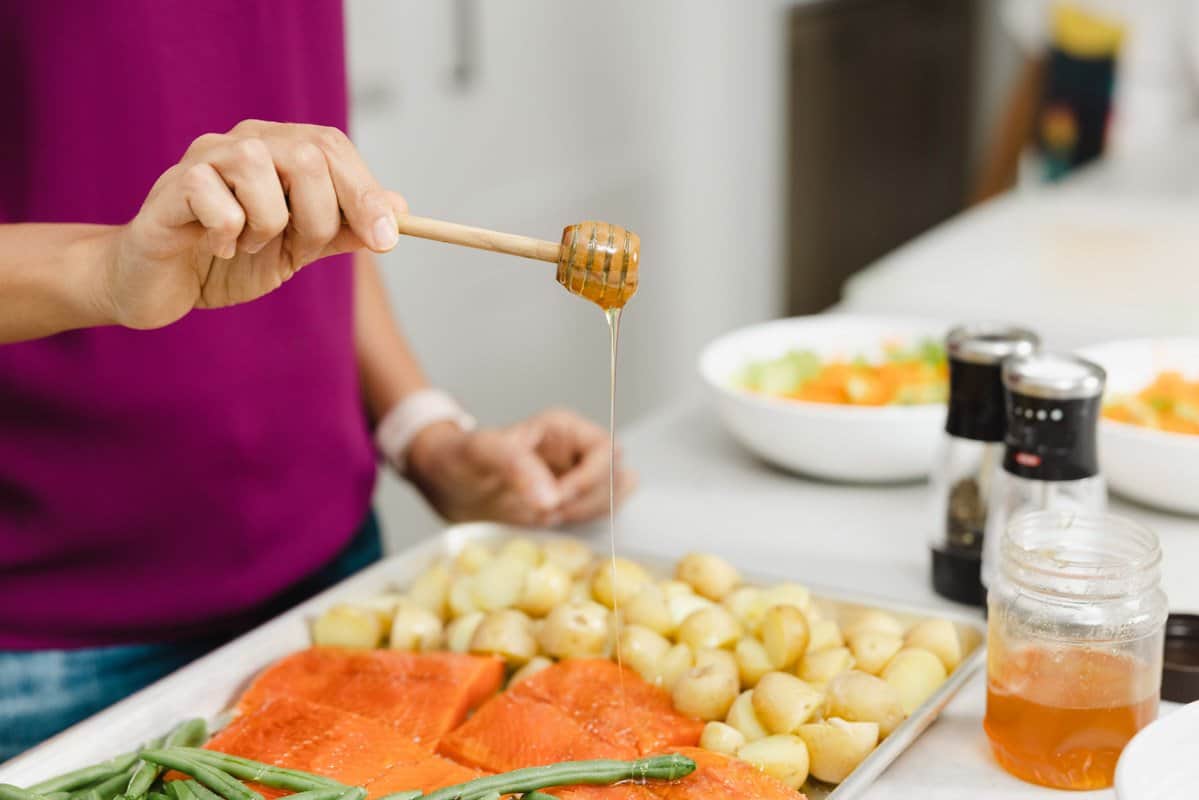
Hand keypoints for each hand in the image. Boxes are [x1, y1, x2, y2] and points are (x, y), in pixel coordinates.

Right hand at [101, 120, 405, 328]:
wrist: (160, 286)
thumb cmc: (230, 261)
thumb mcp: (301, 248)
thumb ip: (346, 228)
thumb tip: (401, 210)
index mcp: (280, 149)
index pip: (334, 148)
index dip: (366, 194)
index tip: (387, 240)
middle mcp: (244, 142)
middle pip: (309, 157)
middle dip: (319, 218)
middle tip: (299, 250)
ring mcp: (205, 159)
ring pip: (264, 177)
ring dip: (270, 229)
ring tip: (248, 245)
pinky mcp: (172, 188)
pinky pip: (221, 207)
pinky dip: (228, 239)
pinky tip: (213, 248)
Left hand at [406, 409, 636, 526]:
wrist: (446, 482)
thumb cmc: (459, 456)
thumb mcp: (481, 452)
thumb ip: (516, 465)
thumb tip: (551, 498)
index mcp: (563, 427)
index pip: (606, 450)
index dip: (589, 478)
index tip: (556, 500)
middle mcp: (576, 450)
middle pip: (614, 476)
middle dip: (585, 501)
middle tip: (545, 513)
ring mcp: (577, 476)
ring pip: (611, 497)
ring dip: (584, 514)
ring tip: (543, 517)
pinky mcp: (571, 501)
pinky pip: (596, 513)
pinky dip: (582, 524)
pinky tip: (551, 523)